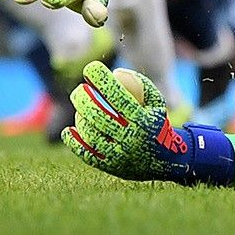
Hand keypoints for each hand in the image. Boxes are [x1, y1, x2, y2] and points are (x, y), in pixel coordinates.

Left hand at [63, 62, 193, 182]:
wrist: (166, 161)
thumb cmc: (156, 124)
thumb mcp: (156, 102)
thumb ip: (139, 84)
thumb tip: (115, 72)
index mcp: (142, 120)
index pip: (117, 95)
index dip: (101, 79)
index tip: (90, 68)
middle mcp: (130, 138)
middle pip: (98, 115)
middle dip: (84, 99)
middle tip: (79, 90)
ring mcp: (119, 154)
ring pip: (90, 134)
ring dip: (81, 118)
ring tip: (81, 110)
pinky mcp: (109, 166)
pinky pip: (86, 153)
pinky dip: (74, 142)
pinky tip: (69, 132)